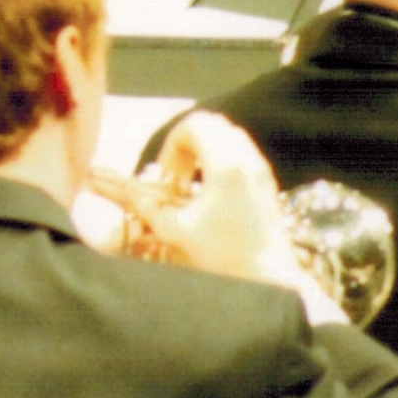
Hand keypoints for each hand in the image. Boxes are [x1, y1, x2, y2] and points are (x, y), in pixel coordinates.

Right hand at [137, 113, 335, 318]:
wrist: (267, 273)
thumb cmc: (222, 253)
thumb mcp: (176, 230)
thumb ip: (149, 208)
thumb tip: (129, 196)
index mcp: (226, 165)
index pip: (195, 124)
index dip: (172, 143)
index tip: (166, 174)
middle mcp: (247, 158)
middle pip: (213, 124)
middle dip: (187, 143)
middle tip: (175, 176)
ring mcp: (261, 168)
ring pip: (230, 135)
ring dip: (205, 150)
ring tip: (190, 184)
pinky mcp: (267, 180)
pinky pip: (243, 151)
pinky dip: (222, 159)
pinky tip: (210, 191)